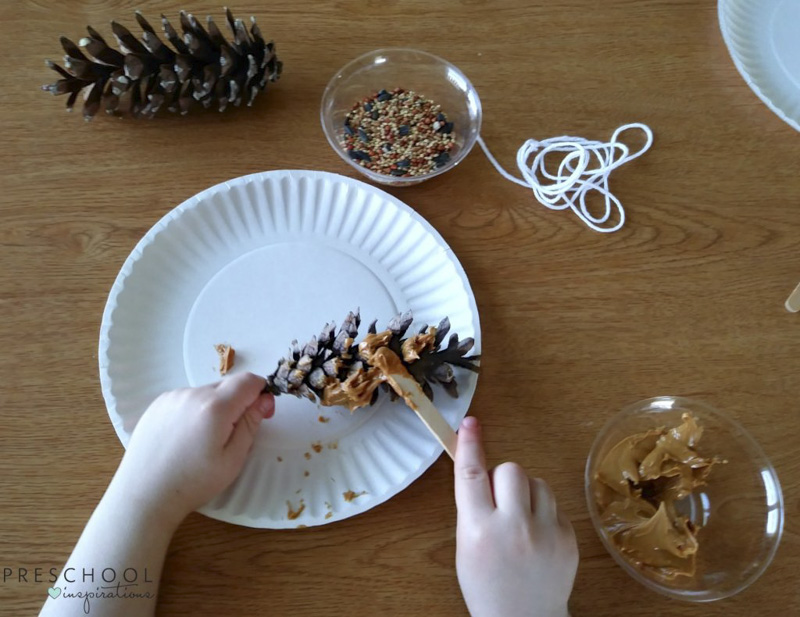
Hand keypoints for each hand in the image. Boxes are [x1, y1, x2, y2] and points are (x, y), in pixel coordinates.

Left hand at [108, 373, 274, 526]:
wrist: (144, 494)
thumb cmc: (193, 483)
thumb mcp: (233, 459)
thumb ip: (251, 424)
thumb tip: (264, 399)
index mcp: (214, 407)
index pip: (248, 381)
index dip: (261, 392)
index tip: (262, 413)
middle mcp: (192, 394)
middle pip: (227, 385)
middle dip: (239, 402)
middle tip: (233, 433)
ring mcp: (172, 397)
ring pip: (206, 393)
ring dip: (215, 407)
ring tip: (204, 440)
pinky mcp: (157, 404)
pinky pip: (187, 398)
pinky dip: (195, 411)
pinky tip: (186, 437)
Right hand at [454, 416, 578, 616]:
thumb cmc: (487, 584)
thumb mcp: (465, 546)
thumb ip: (472, 507)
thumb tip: (481, 467)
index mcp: (479, 530)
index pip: (472, 474)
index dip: (471, 444)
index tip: (470, 423)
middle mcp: (513, 528)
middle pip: (511, 470)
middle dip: (503, 478)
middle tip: (499, 501)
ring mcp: (545, 533)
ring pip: (537, 482)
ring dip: (526, 493)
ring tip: (520, 521)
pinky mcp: (568, 537)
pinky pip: (554, 504)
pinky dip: (544, 513)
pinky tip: (537, 537)